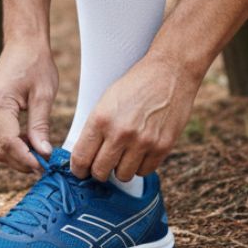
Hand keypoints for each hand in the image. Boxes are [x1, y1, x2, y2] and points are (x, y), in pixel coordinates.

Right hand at [0, 39, 58, 172]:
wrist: (23, 43)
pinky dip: (10, 145)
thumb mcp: (43, 94)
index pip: (8, 142)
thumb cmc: (36, 63)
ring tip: (37, 156)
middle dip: (19, 162)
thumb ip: (40, 125)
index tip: (43, 167)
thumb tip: (43, 153)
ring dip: (14, 156)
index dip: (25, 159)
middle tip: (42, 167)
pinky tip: (28, 142)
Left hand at [70, 54, 200, 180]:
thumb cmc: (135, 84)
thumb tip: (85, 155)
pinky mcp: (162, 147)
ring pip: (123, 176)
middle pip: (100, 172)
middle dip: (98, 171)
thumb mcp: (106, 101)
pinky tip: (139, 151)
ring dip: (120, 168)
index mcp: (100, 119)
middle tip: (101, 164)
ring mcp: (143, 142)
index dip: (78, 169)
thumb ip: (95, 128)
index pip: (81, 157)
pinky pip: (144, 171)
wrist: (169, 72)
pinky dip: (140, 165)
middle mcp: (120, 133)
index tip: (80, 171)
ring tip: (123, 154)